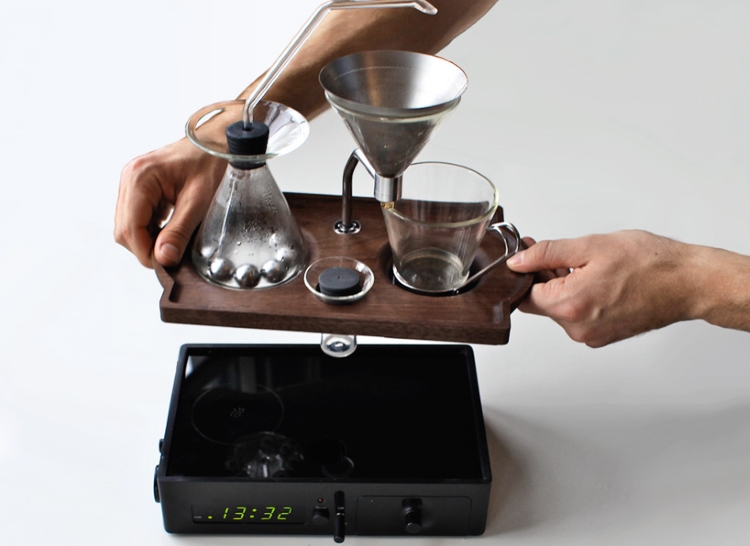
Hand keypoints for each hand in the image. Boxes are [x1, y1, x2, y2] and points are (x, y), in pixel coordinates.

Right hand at [114, 137, 225, 267]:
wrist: (217, 142)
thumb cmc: (211, 162)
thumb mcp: (198, 201)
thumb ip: (179, 231)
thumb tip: (163, 259)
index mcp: (139, 178)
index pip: (129, 230)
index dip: (146, 252)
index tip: (166, 264)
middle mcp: (129, 178)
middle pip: (124, 230)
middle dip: (147, 247)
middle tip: (173, 255)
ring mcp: (131, 183)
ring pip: (128, 226)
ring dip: (149, 239)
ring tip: (174, 241)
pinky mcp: (139, 188)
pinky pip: (137, 218)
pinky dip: (151, 230)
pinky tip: (170, 230)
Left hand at [506, 230, 694, 346]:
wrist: (687, 283)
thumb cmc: (649, 263)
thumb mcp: (591, 246)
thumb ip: (548, 253)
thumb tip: (519, 261)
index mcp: (570, 305)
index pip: (524, 294)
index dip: (524, 271)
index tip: (531, 253)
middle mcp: (577, 328)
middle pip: (541, 303)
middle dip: (544, 277)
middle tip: (560, 254)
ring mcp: (590, 336)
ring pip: (560, 309)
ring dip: (563, 287)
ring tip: (587, 266)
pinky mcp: (602, 337)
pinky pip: (577, 317)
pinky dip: (579, 298)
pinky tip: (597, 281)